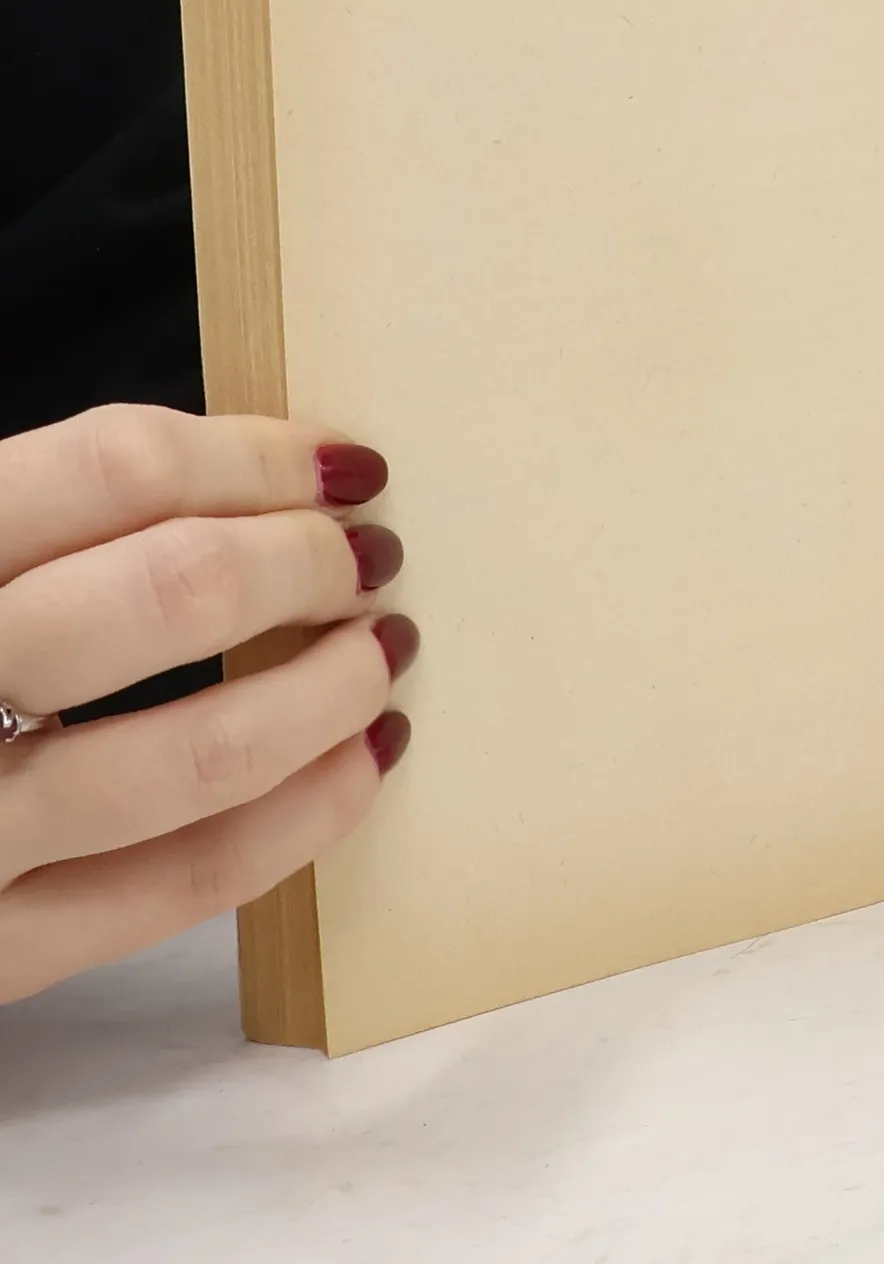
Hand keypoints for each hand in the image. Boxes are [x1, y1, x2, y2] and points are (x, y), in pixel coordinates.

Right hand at [0, 406, 413, 1000]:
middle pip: (167, 595)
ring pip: (191, 757)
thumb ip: (26, 516)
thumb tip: (228, 475)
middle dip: (303, 564)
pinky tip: (361, 766)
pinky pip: (173, 892)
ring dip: (325, 694)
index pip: (111, 470)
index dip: (255, 456)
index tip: (342, 464)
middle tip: (368, 555)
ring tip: (384, 653)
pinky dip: (297, 822)